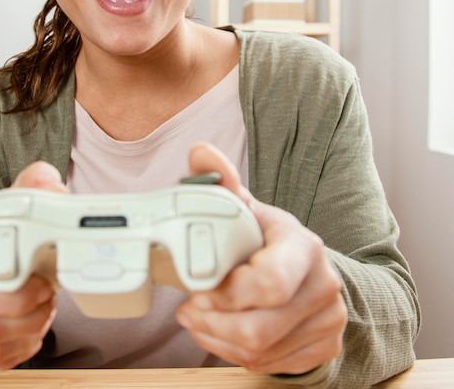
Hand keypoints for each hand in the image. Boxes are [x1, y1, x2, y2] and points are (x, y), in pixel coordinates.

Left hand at [176, 143, 346, 374]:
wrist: (314, 274)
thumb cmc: (271, 241)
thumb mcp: (250, 211)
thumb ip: (221, 182)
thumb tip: (199, 151)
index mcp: (304, 246)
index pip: (269, 281)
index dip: (227, 293)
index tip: (196, 291)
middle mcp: (323, 285)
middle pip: (260, 327)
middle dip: (213, 322)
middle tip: (188, 309)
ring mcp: (328, 322)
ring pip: (260, 351)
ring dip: (216, 339)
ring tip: (198, 320)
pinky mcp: (323, 349)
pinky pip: (269, 365)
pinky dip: (235, 354)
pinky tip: (222, 334)